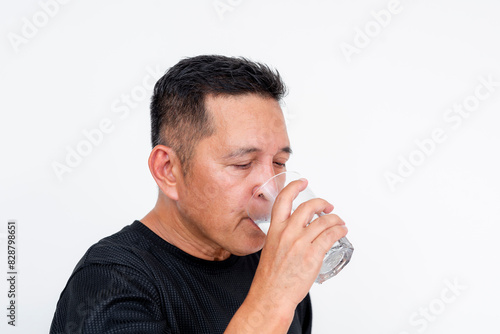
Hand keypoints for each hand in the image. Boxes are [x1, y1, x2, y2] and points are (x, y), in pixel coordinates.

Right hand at [251, 178, 347, 308]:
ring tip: (339, 222)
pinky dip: (339, 230)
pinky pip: (331, 235)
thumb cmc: (270, 278)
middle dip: (322, 203)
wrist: (271, 296)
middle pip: (308, 207)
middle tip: (328, 206)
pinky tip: (341, 231)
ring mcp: (301, 243)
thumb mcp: (271, 249)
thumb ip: (282, 237)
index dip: (294, 187)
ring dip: (335, 219)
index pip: (283, 200)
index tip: (303, 182)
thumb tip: (296, 233)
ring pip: (324, 221)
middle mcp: (288, 233)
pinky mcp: (313, 254)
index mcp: (275, 230)